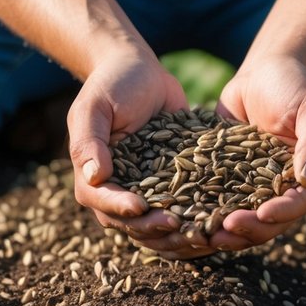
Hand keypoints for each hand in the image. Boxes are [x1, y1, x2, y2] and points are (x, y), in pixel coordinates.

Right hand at [68, 49, 200, 250]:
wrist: (141, 69)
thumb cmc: (112, 84)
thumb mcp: (94, 107)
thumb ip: (89, 142)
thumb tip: (94, 176)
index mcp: (93, 176)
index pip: (103, 203)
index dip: (121, 210)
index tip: (141, 207)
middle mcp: (118, 190)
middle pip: (131, 224)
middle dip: (153, 228)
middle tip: (177, 225)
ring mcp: (145, 190)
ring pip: (157, 225)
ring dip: (176, 235)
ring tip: (199, 233)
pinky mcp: (171, 184)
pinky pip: (182, 209)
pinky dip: (196, 220)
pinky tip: (216, 222)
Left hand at [207, 54, 305, 251]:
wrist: (263, 71)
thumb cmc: (294, 86)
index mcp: (305, 177)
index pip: (297, 204)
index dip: (281, 214)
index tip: (261, 214)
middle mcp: (279, 188)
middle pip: (266, 222)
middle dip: (246, 230)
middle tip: (223, 231)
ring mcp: (251, 186)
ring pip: (239, 218)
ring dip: (222, 231)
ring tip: (201, 235)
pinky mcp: (225, 178)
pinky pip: (215, 200)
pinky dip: (202, 212)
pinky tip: (181, 217)